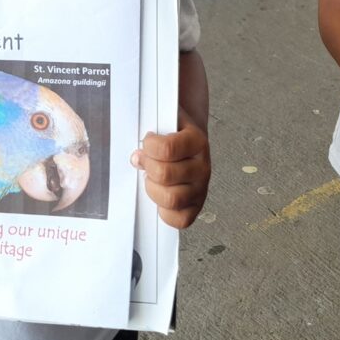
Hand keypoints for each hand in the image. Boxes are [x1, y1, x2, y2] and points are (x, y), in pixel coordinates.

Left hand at [132, 108, 210, 228]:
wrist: (190, 138)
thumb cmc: (174, 131)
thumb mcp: (165, 119)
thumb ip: (151, 129)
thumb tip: (136, 155)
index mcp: (197, 141)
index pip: (167, 149)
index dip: (148, 146)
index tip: (147, 142)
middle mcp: (203, 166)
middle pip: (165, 175)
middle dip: (147, 167)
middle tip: (145, 161)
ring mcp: (201, 189)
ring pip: (171, 199)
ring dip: (153, 188)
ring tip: (151, 178)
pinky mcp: (196, 206)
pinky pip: (180, 220)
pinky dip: (165, 211)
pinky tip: (160, 194)